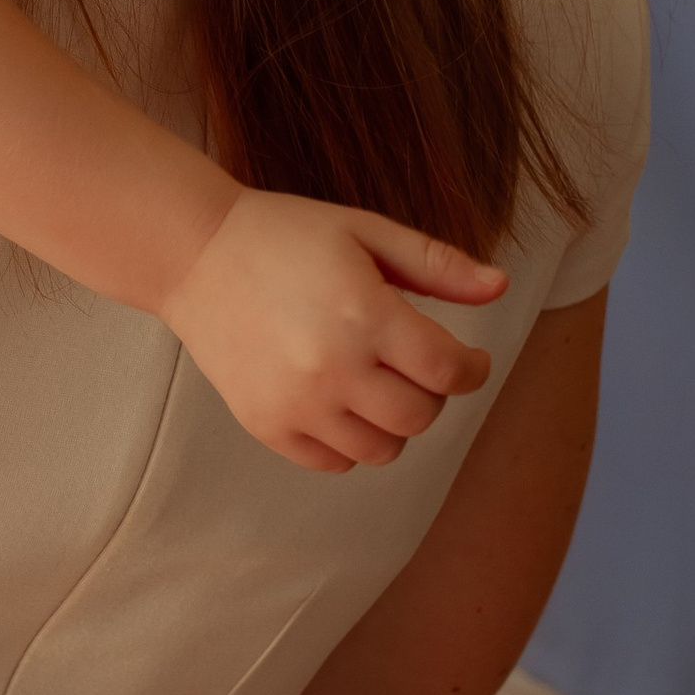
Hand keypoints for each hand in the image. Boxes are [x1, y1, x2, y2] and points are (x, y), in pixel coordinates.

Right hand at [160, 188, 505, 472]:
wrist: (193, 254)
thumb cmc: (284, 236)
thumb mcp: (365, 232)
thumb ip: (437, 264)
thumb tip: (501, 286)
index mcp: (366, 314)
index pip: (449, 372)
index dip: (473, 369)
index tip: (469, 359)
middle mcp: (333, 368)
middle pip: (421, 416)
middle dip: (432, 393)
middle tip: (414, 365)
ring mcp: (297, 404)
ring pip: (382, 450)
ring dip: (393, 423)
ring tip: (376, 386)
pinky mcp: (266, 425)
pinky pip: (333, 463)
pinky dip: (349, 442)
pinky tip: (339, 402)